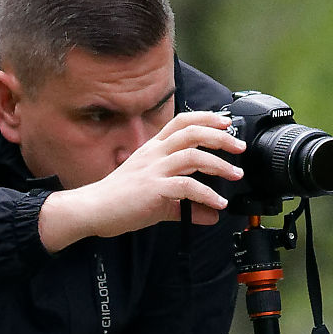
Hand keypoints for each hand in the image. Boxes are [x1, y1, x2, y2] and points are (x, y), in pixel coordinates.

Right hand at [38, 112, 244, 250]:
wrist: (92, 210)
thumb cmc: (120, 200)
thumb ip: (186, 206)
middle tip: (239, 147)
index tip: (226, 124)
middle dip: (220, 137)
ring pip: (192, 156)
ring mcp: (153, 170)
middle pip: (192, 133)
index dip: (206, 118)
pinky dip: (206, 194)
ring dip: (219, 164)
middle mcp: (154, 154)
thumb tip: (211, 215)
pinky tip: (217, 203)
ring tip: (235, 175)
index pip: (182, 122)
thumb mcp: (159, 200)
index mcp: (153, 149)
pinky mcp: (152, 189)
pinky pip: (186, 188)